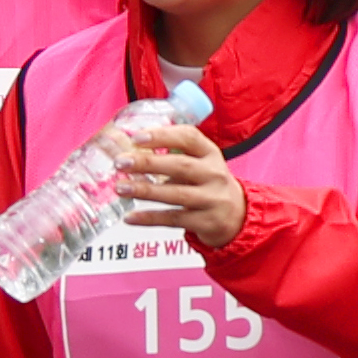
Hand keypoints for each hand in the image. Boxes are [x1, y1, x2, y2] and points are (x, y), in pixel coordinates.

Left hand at [113, 118, 243, 250]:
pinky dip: (149, 218)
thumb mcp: (201, 163)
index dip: (162, 135)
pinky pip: (173, 219)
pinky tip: (130, 217)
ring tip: (121, 188)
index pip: (189, 137)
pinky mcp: (205, 221)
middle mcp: (214, 174)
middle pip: (180, 165)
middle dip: (148, 163)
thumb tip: (130, 151)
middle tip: (121, 162)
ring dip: (145, 191)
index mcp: (210, 153)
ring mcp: (211, 199)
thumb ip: (173, 154)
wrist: (236, 216)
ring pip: (175, 194)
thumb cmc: (208, 184)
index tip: (136, 137)